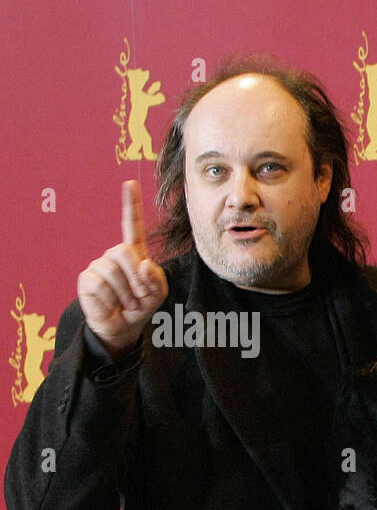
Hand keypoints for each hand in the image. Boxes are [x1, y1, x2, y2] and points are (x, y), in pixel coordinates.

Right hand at [75, 180, 168, 356]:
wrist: (122, 326)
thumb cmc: (141, 305)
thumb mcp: (158, 294)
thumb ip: (156, 279)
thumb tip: (142, 264)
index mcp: (135, 253)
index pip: (133, 225)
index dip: (131, 205)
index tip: (129, 183)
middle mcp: (115, 255)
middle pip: (124, 252)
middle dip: (136, 278)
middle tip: (138, 295)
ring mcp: (99, 265)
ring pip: (113, 272)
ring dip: (125, 294)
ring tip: (125, 302)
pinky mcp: (87, 279)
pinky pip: (101, 285)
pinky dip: (111, 300)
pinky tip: (110, 303)